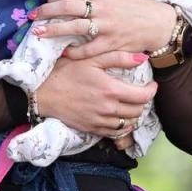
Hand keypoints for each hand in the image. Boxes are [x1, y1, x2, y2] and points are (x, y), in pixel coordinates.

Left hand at [30, 0, 180, 58]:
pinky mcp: (112, 43)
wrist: (161, 23)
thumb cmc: (137, 8)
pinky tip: (64, 51)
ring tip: (39, 33)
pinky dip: (74, 51)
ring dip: (52, 30)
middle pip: (66, 8)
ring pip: (72, 28)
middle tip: (33, 18)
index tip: (45, 4)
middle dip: (45, 12)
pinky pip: (87, 49)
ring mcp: (106, 26)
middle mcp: (102, 8)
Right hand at [32, 51, 156, 136]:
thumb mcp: (90, 59)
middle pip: (138, 111)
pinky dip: (122, 127)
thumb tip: (142, 57)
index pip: (143, 96)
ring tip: (131, 105)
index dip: (151, 90)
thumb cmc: (63, 73)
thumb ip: (118, 58)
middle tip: (140, 93)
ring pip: (128, 123)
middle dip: (143, 102)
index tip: (150, 84)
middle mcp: (108, 109)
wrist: (40, 93)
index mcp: (111, 90)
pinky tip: (120, 119)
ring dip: (134, 115)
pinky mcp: (91, 128)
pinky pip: (114, 133)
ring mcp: (99, 121)